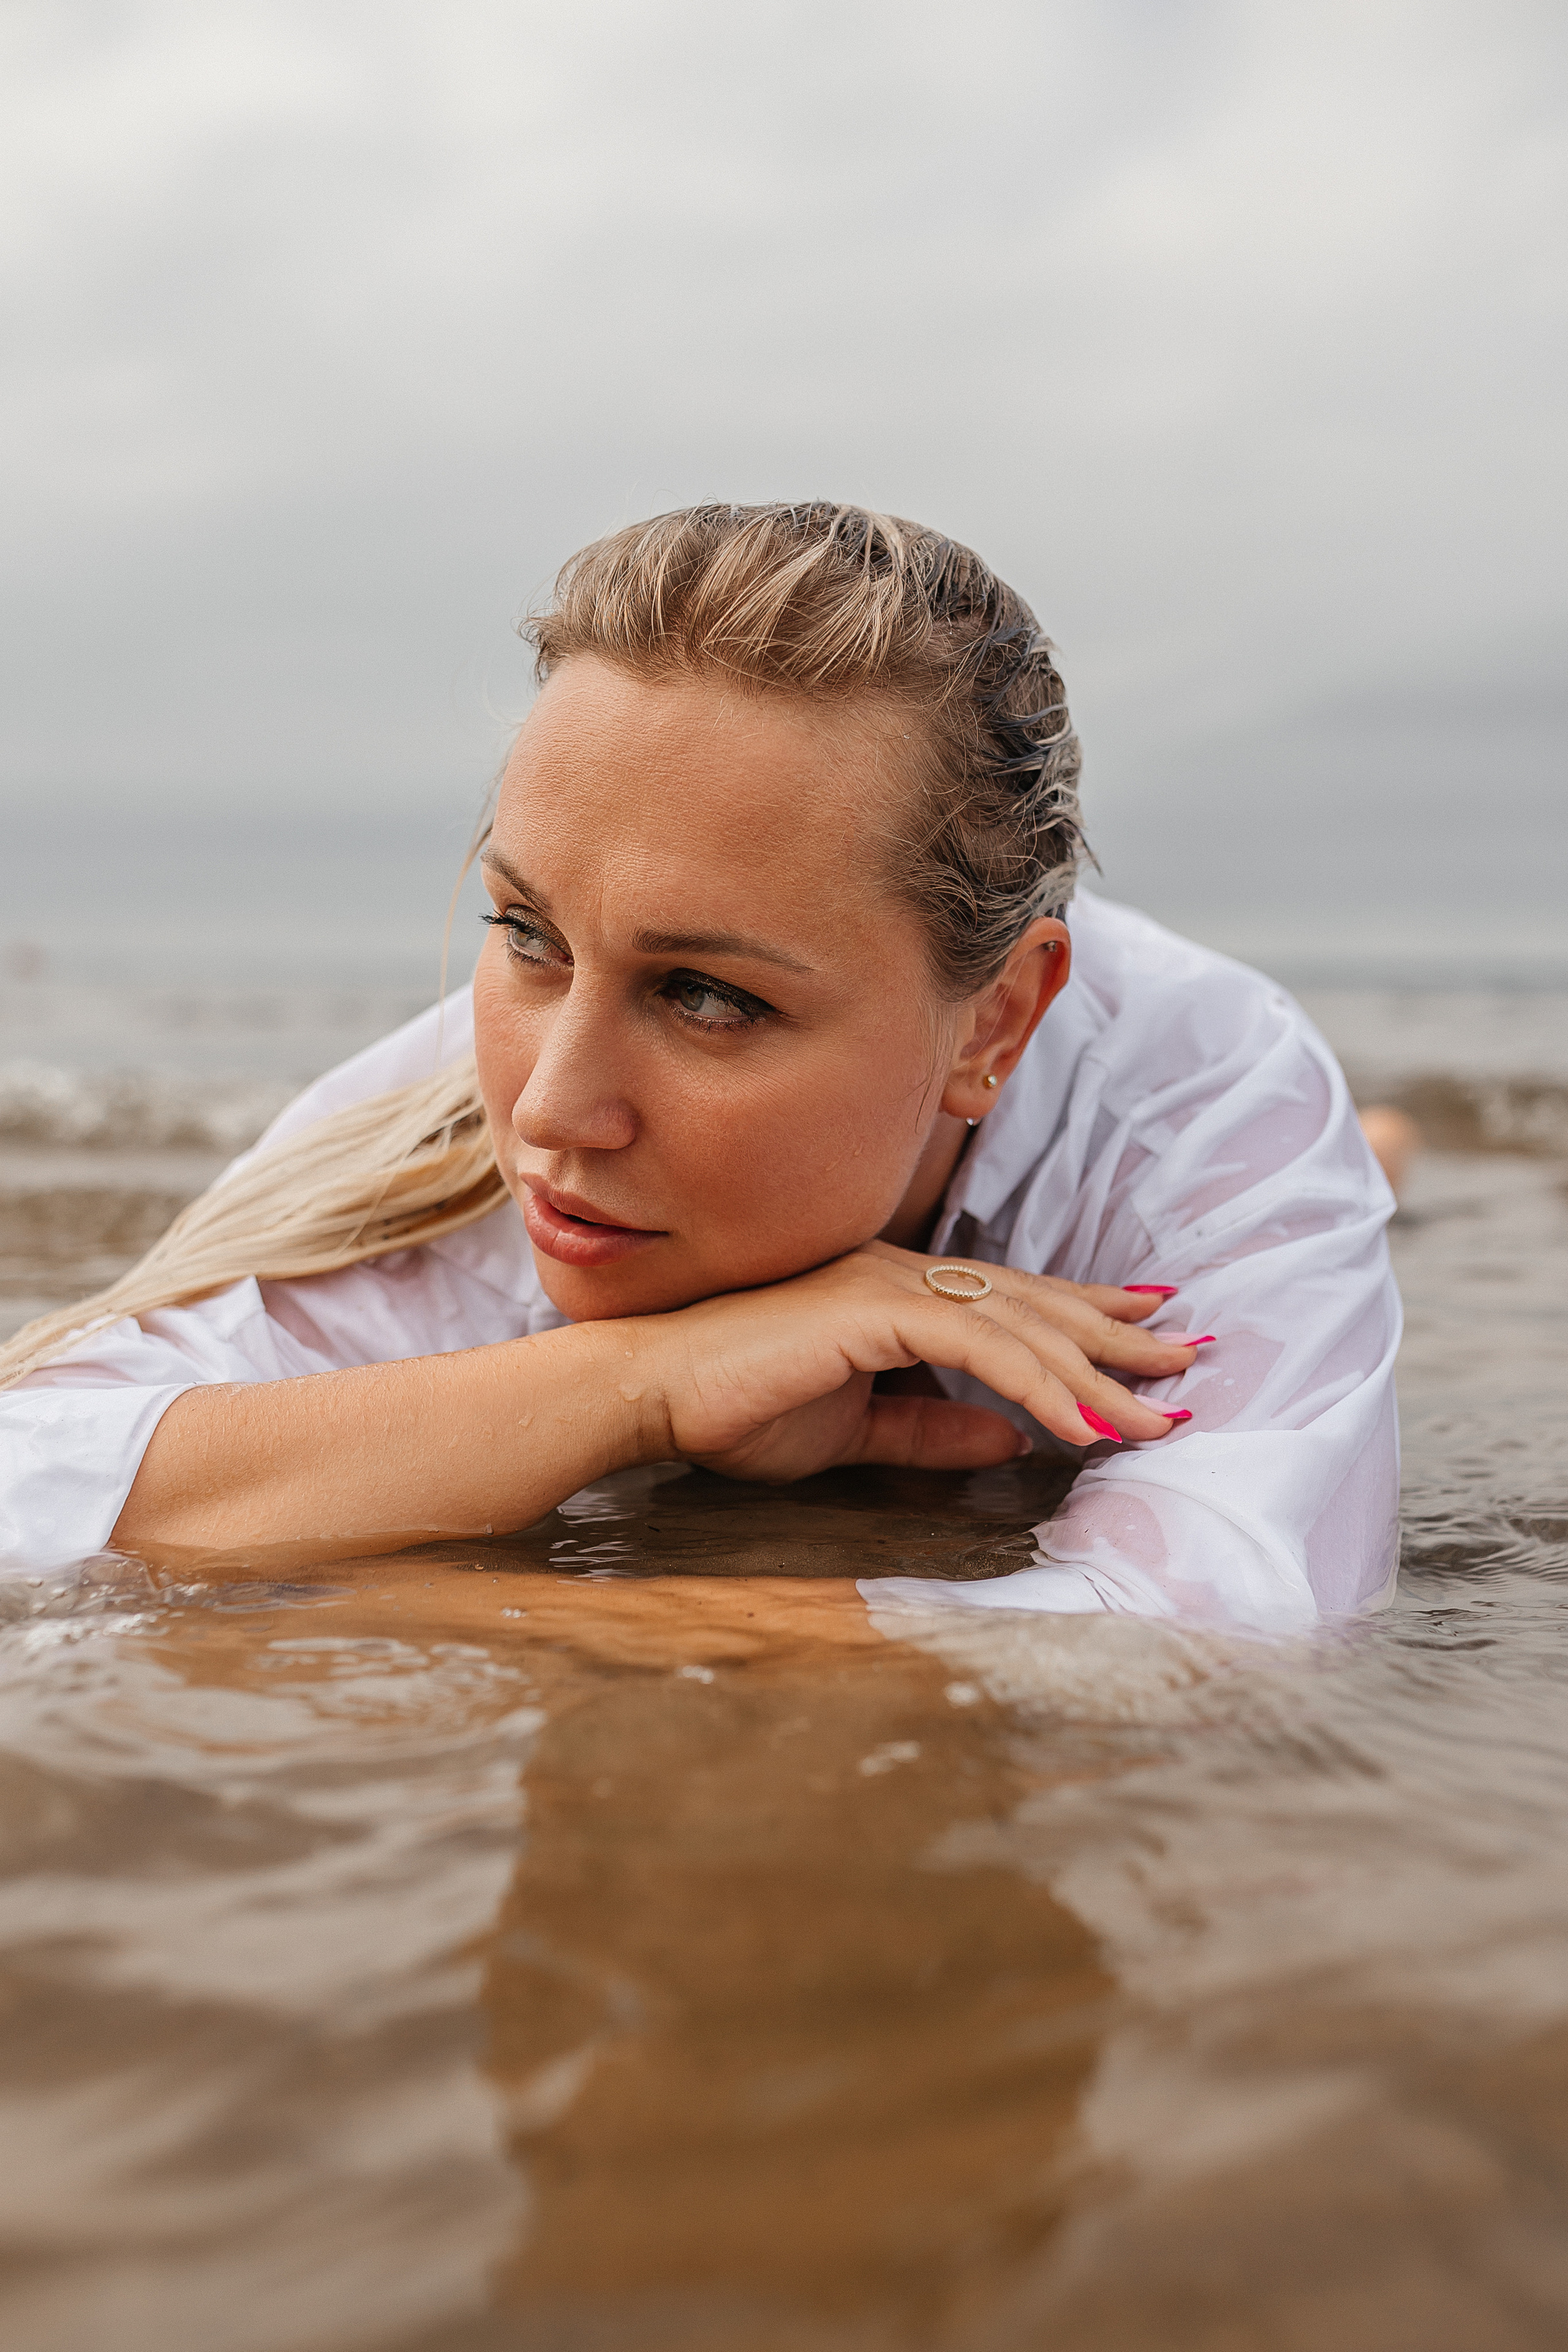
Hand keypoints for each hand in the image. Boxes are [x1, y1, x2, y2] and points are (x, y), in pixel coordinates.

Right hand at [634, 1241, 1200, 1483]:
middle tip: (1190, 1362)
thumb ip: (930, 1428)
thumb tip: (1011, 1438)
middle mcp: (903, 1277)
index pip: (1012, 1303)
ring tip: (1160, 1413)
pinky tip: (1085, 1425)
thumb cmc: (736, 1407)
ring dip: (1098, 1372)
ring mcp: (890, 1286)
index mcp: (897, 1296)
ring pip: (1023, 1325)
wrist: (652, 1391)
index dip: (1084, 1314)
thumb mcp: (854, 1429)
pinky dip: (1040, 1386)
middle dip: (1117, 1336)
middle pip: (1035, 1306)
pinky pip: (980, 1349)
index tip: (1149, 1327)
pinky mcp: (873, 1311)